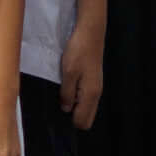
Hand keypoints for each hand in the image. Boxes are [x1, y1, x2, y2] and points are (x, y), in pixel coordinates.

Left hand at [58, 16, 105, 131]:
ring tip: (62, 94)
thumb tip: (66, 109)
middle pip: (87, 118)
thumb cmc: (78, 51)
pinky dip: (77, 98)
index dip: (70, 121)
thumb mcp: (68, 73)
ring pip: (87, 108)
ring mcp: (96, 87)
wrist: (90, 33)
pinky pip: (86, 98)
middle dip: (74, 116)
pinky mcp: (93, 80)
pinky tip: (68, 88)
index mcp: (91, 94)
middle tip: (60, 104)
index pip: (83, 121)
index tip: (59, 111)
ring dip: (75, 106)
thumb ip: (67, 94)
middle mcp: (96, 94)